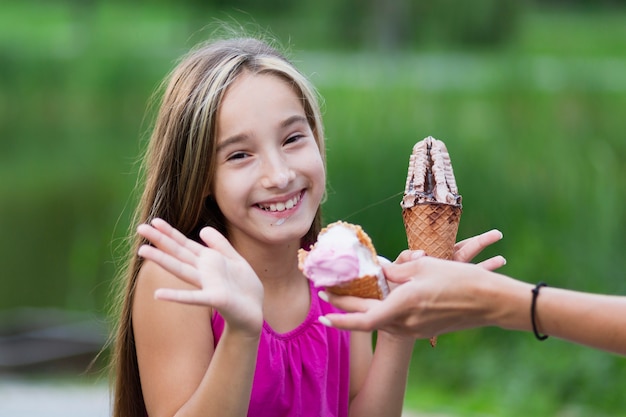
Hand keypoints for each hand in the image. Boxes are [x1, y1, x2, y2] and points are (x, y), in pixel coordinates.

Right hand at [137, 218, 263, 335]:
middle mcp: (204, 272)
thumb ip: (220, 245)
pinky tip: (158, 294)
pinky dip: (176, 295)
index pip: (185, 244)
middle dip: (160, 240)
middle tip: (140, 227)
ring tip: (142, 250)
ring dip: (162, 260)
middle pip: (179, 253)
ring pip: (181, 270)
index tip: (154, 220)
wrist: (254, 313)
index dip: (171, 232)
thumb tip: (203, 229)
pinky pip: (194, 297)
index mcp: (209, 261)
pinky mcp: (215, 299)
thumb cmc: (244, 288)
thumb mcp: (235, 260)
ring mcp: (207, 285)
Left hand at [318, 229, 505, 335]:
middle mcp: (406, 323)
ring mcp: (415, 329)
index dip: (341, 318)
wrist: (489, 301)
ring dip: (362, 310)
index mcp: (404, 305)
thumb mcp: (423, 267)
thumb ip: (395, 270)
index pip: (364, 320)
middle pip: (366, 320)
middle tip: (326, 294)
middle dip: (344, 309)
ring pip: (380, 321)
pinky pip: (394, 322)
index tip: (323, 313)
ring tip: (348, 294)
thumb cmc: (459, 279)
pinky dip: (381, 311)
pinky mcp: (422, 329)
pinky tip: (377, 299)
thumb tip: (376, 269)